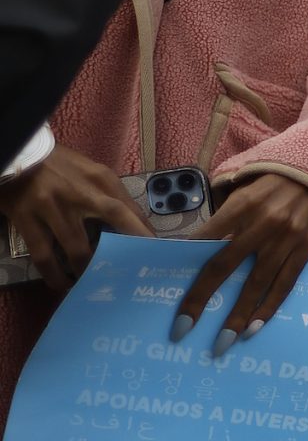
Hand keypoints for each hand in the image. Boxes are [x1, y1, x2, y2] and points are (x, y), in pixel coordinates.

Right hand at [0, 147, 149, 289]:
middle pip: (115, 221)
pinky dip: (54, 274)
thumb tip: (138, 224)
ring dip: (87, 271)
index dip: (144, 234)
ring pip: (77, 249)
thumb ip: (111, 195)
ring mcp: (52, 206)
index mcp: (100, 179)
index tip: (157, 255)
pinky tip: (62, 284)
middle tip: (132, 275)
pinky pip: (43, 255)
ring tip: (93, 286)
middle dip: (127, 249)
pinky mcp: (26, 218)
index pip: (131, 209)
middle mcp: (81, 192)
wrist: (17, 154)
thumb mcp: (91, 172)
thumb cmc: (59, 166)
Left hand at [176, 174, 307, 353]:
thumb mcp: (243, 192)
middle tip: (182, 328)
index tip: (166, 285)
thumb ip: (223, 220)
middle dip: (201, 298)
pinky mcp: (305, 251)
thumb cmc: (272, 188)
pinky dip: (268, 308)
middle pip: (224, 266)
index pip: (204, 239)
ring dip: (237, 315)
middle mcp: (263, 224)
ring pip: (257, 283)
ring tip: (222, 342)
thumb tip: (193, 250)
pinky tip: (253, 328)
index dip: (183, 264)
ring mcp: (286, 239)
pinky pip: (285, 285)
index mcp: (241, 205)